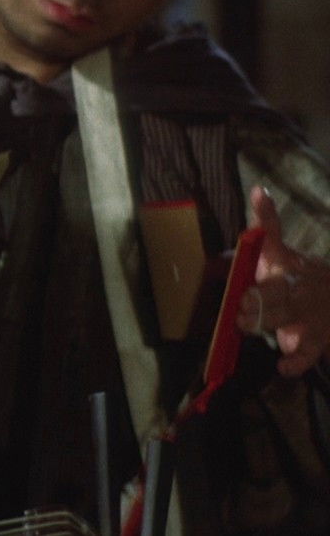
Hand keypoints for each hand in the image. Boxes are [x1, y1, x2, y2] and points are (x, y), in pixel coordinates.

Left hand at [235, 186, 329, 376]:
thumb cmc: (299, 277)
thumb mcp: (281, 253)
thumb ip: (266, 229)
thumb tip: (258, 193)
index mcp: (286, 261)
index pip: (273, 234)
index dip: (266, 216)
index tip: (259, 196)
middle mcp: (298, 285)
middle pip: (277, 290)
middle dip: (258, 296)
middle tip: (241, 302)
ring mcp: (310, 313)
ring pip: (288, 319)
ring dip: (266, 321)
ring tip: (247, 324)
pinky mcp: (318, 340)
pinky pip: (307, 353)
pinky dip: (295, 362)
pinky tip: (283, 366)